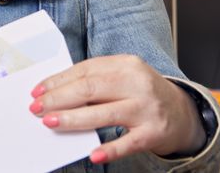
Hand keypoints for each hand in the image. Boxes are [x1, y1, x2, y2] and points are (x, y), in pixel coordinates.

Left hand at [28, 55, 205, 164]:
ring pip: (104, 114)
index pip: (85, 71)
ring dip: (73, 119)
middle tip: (37, 108)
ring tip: (51, 123)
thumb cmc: (142, 93)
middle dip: (58, 99)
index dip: (58, 81)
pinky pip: (127, 143)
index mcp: (127, 65)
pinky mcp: (153, 133)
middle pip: (90, 89)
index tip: (37, 91)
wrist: (183, 113)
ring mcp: (146, 109)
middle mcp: (138, 83)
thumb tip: (56, 93)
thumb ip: (96, 81)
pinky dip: (109, 150)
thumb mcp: (124, 78)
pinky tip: (92, 155)